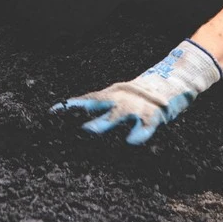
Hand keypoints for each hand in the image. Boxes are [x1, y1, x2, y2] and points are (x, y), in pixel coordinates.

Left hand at [51, 39, 221, 144]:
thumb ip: (105, 109)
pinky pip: (143, 126)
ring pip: (117, 115)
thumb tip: (83, 127)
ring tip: (89, 129)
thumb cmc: (141, 96)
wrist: (172, 80)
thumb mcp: (120, 98)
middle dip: (81, 111)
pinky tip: (130, 141)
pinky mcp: (153, 115)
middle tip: (63, 119)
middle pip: (98, 105)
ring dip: (102, 122)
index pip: (87, 100)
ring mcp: (136, 107)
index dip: (69, 107)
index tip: (51, 113)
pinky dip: (137, 134)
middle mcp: (121, 100)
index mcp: (112, 95)